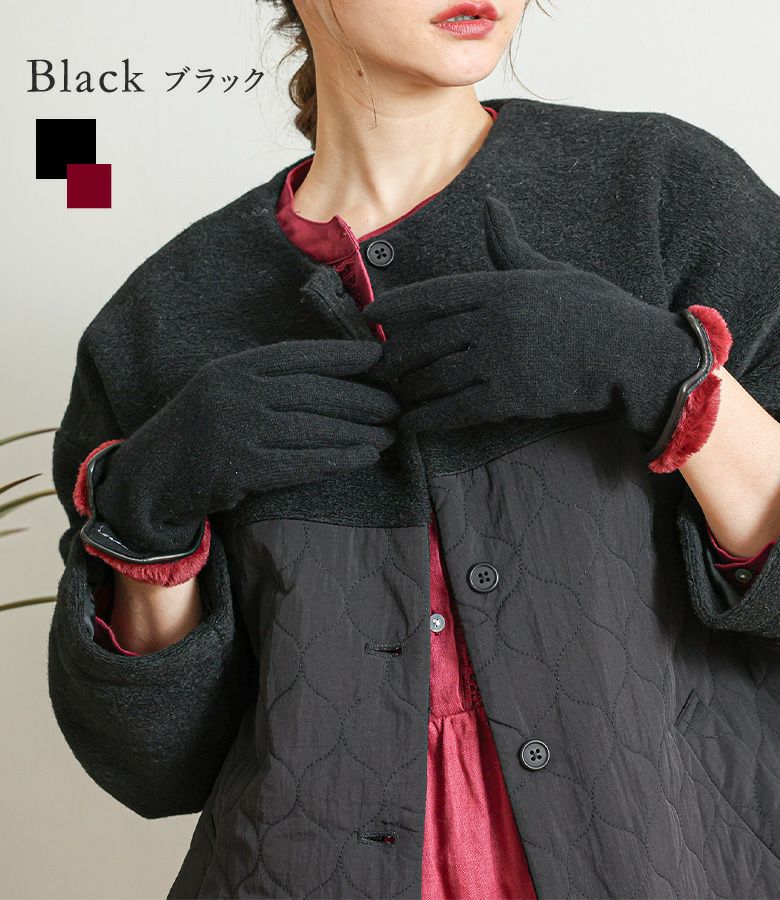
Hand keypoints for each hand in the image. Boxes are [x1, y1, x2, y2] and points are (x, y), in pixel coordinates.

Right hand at [89, 333, 400, 558]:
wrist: (153, 475)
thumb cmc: (202, 428)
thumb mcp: (225, 388)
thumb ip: (269, 379)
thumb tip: (334, 374)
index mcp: (236, 368)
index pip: (300, 356)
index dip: (343, 356)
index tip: (381, 358)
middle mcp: (237, 393)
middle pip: (314, 392)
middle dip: (362, 398)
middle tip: (397, 405)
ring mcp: (238, 431)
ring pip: (313, 429)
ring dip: (357, 432)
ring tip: (389, 434)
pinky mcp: (242, 468)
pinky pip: (300, 463)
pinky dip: (336, 459)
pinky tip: (363, 458)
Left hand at [362, 196, 704, 445]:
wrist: (632, 354)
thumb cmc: (594, 308)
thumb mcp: (551, 270)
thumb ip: (509, 247)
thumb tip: (491, 206)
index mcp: (499, 287)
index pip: (434, 295)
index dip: (396, 306)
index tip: (369, 315)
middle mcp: (491, 321)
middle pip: (425, 338)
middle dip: (396, 353)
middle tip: (376, 365)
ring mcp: (498, 360)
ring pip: (435, 375)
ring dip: (408, 388)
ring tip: (392, 395)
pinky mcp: (509, 397)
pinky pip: (455, 409)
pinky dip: (428, 418)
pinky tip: (410, 424)